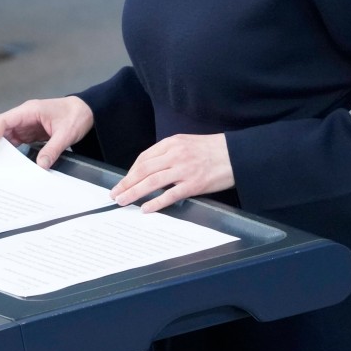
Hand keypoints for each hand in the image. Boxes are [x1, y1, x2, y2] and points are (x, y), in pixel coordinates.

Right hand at [0, 95, 94, 169]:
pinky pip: (19, 142)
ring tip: (1, 167)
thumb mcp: (66, 133)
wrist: (87, 111)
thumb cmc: (76, 115)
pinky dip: (15, 153)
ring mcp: (28, 124)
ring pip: (9, 137)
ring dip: (5, 151)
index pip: (3, 121)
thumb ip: (53, 149)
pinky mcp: (32, 132)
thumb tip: (40, 166)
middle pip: (2, 130)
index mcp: (30, 111)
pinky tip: (14, 164)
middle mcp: (25, 117)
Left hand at [110, 133, 234, 212]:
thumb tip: (152, 167)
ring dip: (134, 192)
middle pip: (143, 170)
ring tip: (123, 201)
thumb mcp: (187, 143)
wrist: (236, 155)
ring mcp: (184, 170)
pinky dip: (155, 202)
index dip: (131, 171)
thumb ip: (169, 152)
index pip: (144, 158)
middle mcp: (175, 155)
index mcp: (172, 143)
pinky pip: (170, 195)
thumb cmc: (212, 150)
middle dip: (126, 183)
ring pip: (152, 182)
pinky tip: (145, 208)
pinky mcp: (194, 184)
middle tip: (115, 193)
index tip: (123, 181)